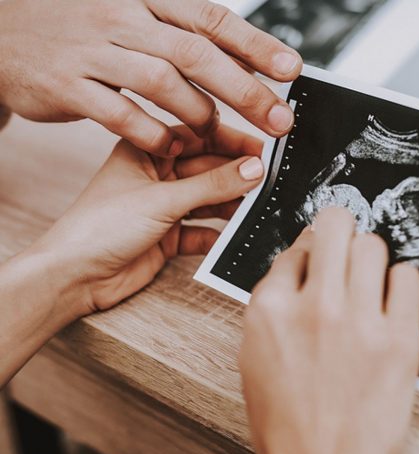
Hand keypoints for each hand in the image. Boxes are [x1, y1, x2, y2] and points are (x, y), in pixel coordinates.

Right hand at [0, 0, 301, 156]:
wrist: (5, 33)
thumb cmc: (84, 32)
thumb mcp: (132, 19)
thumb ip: (180, 38)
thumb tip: (239, 60)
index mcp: (146, 0)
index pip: (212, 19)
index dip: (256, 45)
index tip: (291, 69)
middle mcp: (123, 19)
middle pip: (196, 54)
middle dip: (244, 89)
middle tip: (278, 118)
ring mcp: (94, 51)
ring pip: (161, 82)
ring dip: (198, 113)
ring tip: (216, 133)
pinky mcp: (69, 85)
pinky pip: (120, 113)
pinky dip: (152, 132)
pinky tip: (170, 145)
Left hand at [31, 124, 264, 314]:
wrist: (74, 277)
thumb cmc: (99, 227)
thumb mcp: (162, 199)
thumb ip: (211, 185)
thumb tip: (253, 169)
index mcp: (146, 152)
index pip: (198, 137)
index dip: (232, 141)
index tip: (264, 148)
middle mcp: (157, 176)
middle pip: (207, 169)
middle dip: (236, 174)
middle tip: (269, 179)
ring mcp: (163, 207)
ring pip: (208, 200)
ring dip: (231, 204)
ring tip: (259, 206)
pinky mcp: (168, 236)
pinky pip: (202, 231)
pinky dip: (218, 234)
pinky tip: (235, 235)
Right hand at [239, 208, 418, 453]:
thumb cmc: (285, 415)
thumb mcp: (255, 352)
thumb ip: (274, 302)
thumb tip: (298, 263)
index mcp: (270, 309)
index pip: (295, 248)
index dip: (307, 250)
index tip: (316, 256)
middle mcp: (314, 308)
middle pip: (335, 227)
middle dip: (338, 226)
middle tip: (343, 238)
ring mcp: (359, 322)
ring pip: (372, 245)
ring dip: (368, 254)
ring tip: (366, 274)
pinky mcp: (400, 340)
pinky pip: (409, 277)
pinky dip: (400, 280)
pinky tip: (390, 296)